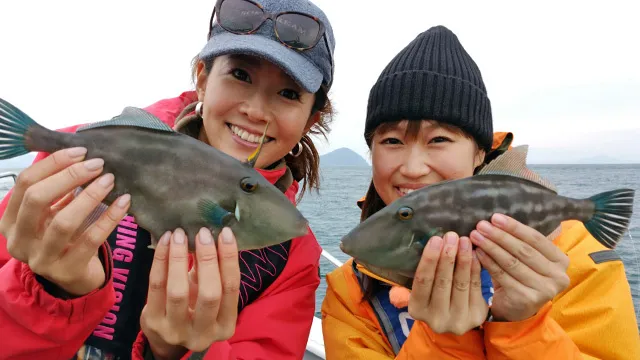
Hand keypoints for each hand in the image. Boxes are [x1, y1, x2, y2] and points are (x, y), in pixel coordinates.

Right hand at [0, 147, 130, 295]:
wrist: (76, 278)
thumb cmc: (65, 238)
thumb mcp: (52, 213)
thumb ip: (57, 188)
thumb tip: (80, 153)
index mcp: (10, 221)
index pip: (25, 183)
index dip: (52, 163)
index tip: (81, 151)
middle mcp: (19, 241)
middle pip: (38, 199)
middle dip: (69, 176)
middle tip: (98, 164)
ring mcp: (41, 259)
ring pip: (64, 222)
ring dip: (90, 196)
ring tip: (110, 180)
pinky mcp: (67, 271)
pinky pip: (92, 239)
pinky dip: (109, 218)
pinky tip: (124, 203)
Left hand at [140, 227, 240, 357]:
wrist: (165, 334)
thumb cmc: (194, 306)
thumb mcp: (208, 292)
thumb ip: (212, 271)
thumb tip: (212, 235)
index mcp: (225, 326)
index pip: (231, 289)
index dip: (229, 259)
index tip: (225, 233)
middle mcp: (203, 334)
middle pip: (209, 294)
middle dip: (207, 259)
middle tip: (203, 233)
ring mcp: (176, 331)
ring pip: (178, 291)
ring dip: (179, 258)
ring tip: (179, 234)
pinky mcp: (153, 323)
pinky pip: (156, 286)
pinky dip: (160, 260)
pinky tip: (164, 242)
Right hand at [409, 232, 488, 334]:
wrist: (453, 320)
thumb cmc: (434, 296)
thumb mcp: (423, 289)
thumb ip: (426, 272)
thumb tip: (435, 241)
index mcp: (417, 310)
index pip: (422, 282)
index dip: (429, 260)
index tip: (436, 239)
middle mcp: (436, 319)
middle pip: (442, 282)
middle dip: (447, 257)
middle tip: (452, 236)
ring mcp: (457, 321)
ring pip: (460, 284)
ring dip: (463, 259)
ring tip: (464, 241)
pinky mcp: (475, 317)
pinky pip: (475, 287)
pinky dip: (475, 268)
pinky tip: (474, 254)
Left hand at [470, 213, 569, 321]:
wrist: (516, 308)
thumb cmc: (521, 276)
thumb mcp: (527, 258)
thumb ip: (519, 241)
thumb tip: (496, 219)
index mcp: (561, 261)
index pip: (536, 239)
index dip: (514, 227)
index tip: (495, 217)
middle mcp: (558, 276)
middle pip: (523, 250)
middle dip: (500, 236)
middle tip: (481, 225)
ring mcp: (544, 290)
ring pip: (512, 262)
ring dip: (491, 247)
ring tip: (476, 236)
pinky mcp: (527, 299)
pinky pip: (502, 276)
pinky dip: (488, 263)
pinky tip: (477, 253)